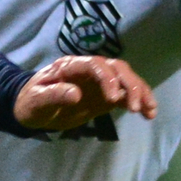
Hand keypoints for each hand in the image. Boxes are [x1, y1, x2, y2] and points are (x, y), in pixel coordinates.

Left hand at [15, 54, 157, 132]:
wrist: (31, 109)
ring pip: (126, 79)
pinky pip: (126, 94)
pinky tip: (149, 114)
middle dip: (129, 85)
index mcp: (71, 66)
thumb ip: (54, 95)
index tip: (113, 99)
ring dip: (140, 92)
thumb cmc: (31, 103)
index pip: (95, 65)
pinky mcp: (105, 95)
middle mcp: (89, 69)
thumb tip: (75, 94)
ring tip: (149, 111)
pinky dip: (139, 101)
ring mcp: (100, 81)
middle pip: (117, 68)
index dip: (107, 79)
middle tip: (135, 108)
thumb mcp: (37, 101)